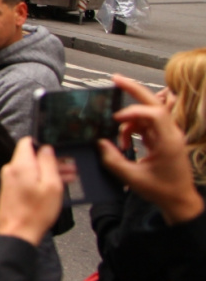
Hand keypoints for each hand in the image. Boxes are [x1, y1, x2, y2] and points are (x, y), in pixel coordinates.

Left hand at [0, 138, 65, 245]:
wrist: (18, 233)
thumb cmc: (35, 213)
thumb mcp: (51, 185)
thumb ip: (48, 163)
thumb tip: (47, 148)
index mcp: (20, 165)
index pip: (28, 142)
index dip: (44, 144)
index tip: (58, 151)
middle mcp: (11, 170)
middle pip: (32, 157)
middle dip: (51, 160)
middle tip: (69, 167)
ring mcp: (9, 180)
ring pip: (31, 169)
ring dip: (49, 171)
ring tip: (68, 177)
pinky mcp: (10, 190)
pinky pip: (27, 179)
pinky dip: (40, 180)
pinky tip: (55, 186)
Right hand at [100, 75, 203, 224]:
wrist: (180, 201)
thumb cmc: (162, 191)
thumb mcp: (133, 177)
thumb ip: (113, 159)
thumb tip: (100, 143)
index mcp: (169, 141)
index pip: (155, 113)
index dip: (133, 112)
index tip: (116, 119)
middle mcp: (171, 134)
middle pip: (155, 103)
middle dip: (134, 90)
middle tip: (116, 79)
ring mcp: (168, 135)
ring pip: (148, 113)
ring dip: (130, 119)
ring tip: (117, 134)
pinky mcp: (164, 138)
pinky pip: (146, 124)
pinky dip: (133, 128)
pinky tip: (124, 141)